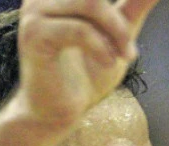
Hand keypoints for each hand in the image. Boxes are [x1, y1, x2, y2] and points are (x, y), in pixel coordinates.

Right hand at [15, 0, 159, 127]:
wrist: (60, 112)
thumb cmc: (88, 73)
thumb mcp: (119, 34)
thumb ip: (135, 5)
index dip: (113, 13)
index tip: (127, 26)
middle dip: (120, 23)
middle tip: (130, 53)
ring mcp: (35, 12)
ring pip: (92, 5)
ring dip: (116, 34)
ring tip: (122, 58)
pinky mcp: (34, 35)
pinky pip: (80, 30)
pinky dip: (101, 48)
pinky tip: (108, 63)